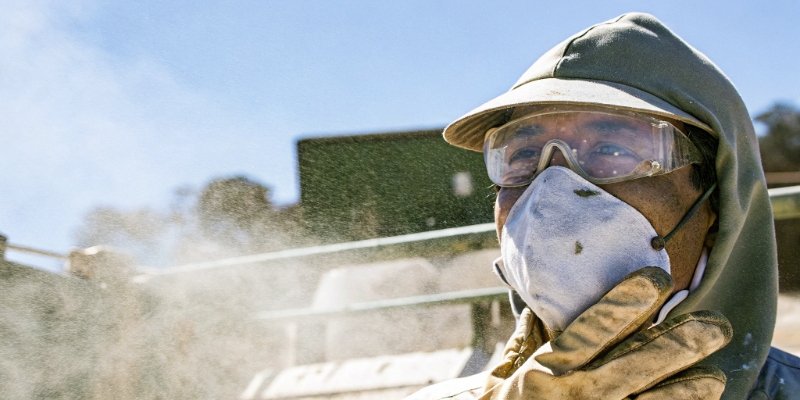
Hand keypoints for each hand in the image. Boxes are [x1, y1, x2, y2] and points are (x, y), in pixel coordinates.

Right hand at [482, 267, 731, 398]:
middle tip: (716, 325)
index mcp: (543, 372)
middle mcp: (572, 396)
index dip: (625, 303)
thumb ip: (525, 344)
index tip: (655, 280)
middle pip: (634, 365)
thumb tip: (538, 307)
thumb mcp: (501, 379)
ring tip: (713, 376)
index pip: (591, 331)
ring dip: (687, 390)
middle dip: (679, 343)